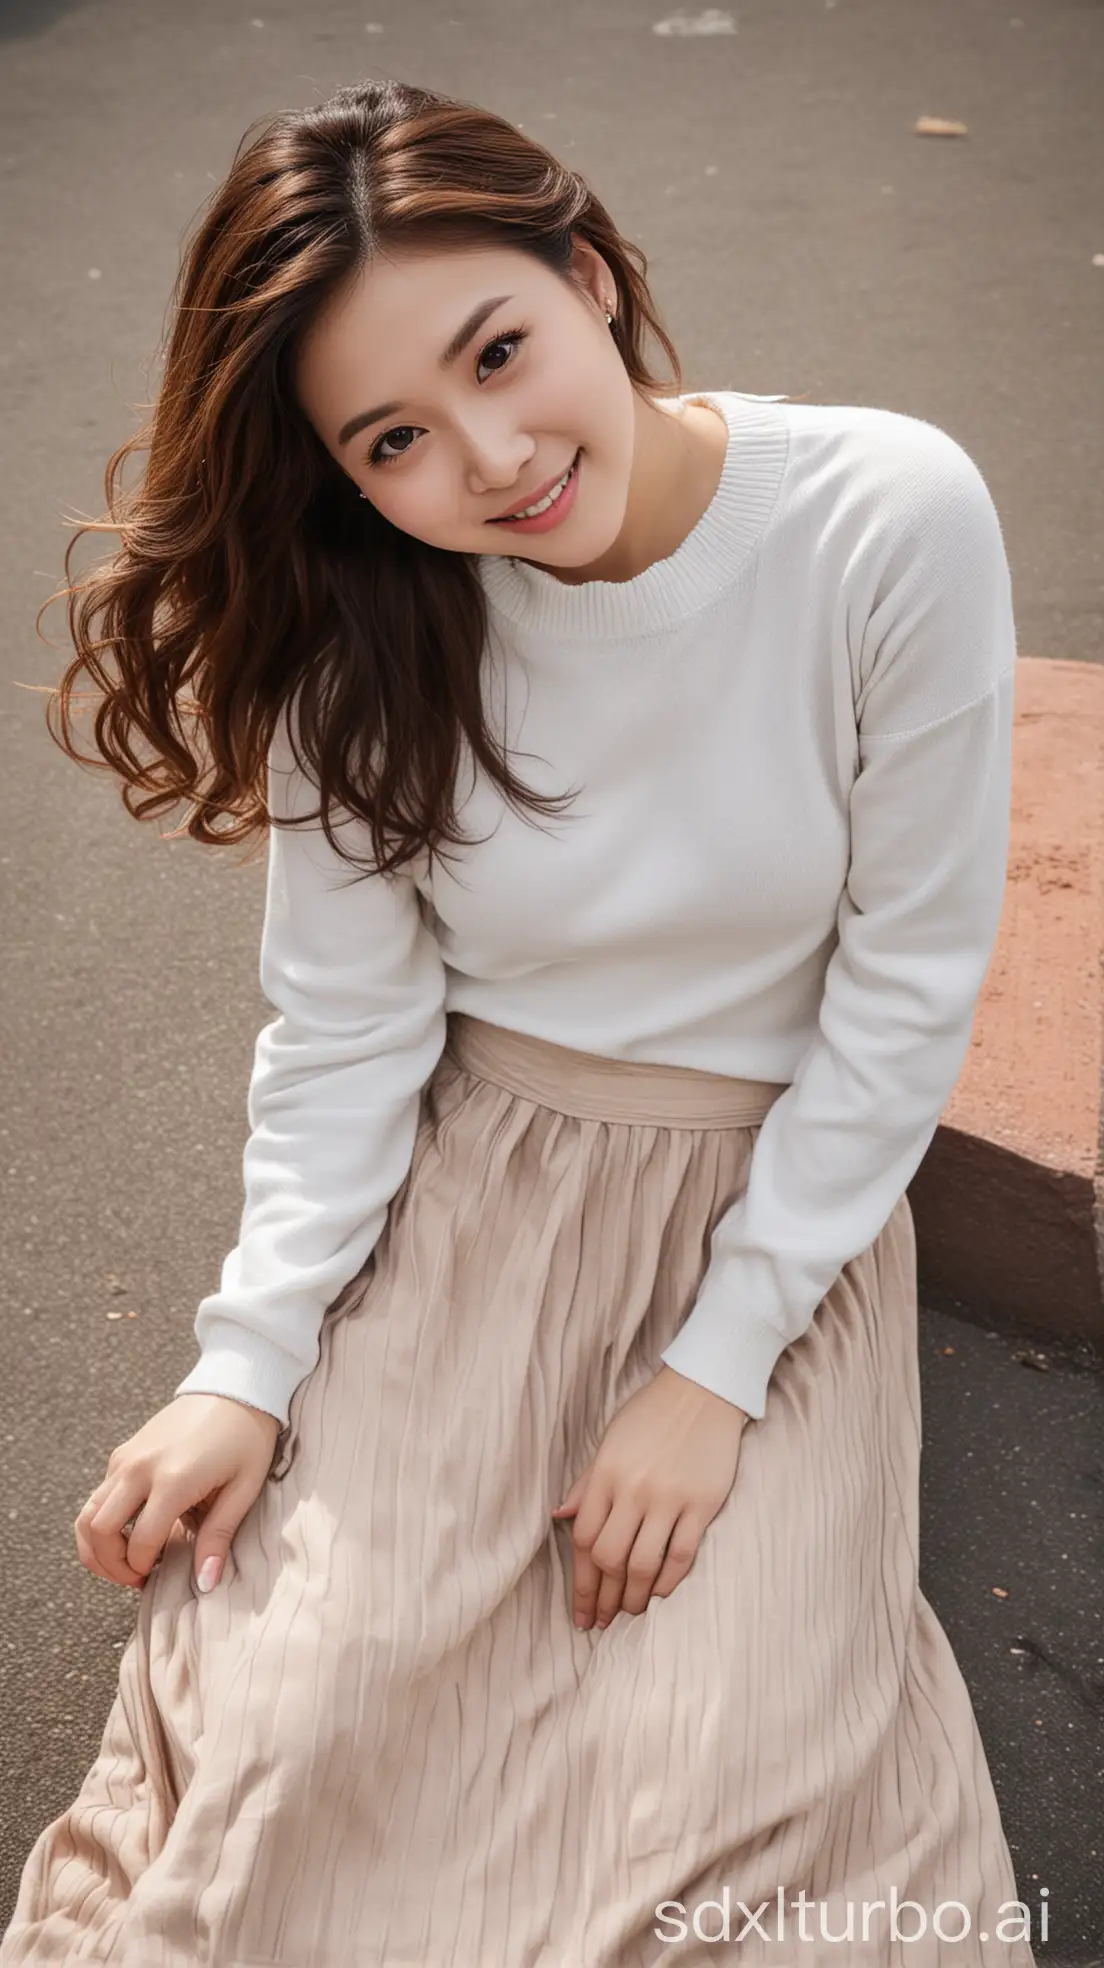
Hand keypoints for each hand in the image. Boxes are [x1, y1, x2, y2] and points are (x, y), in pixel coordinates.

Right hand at [73, 1393, 279, 1592]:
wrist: (236, 1388)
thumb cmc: (246, 1438)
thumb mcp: (243, 1489)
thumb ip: (219, 1537)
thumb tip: (206, 1583)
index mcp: (172, 1479)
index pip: (140, 1543)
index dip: (143, 1569)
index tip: (158, 1576)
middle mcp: (140, 1468)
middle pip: (99, 1531)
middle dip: (111, 1565)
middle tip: (136, 1577)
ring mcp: (127, 1458)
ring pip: (87, 1514)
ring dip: (97, 1546)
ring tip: (125, 1562)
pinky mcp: (124, 1452)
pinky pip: (98, 1495)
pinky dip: (101, 1522)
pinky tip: (130, 1532)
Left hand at [551, 1365, 748, 1631]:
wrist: (703, 1390)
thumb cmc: (651, 1415)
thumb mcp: (610, 1441)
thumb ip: (586, 1483)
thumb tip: (559, 1518)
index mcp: (606, 1474)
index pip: (583, 1539)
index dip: (580, 1582)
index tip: (581, 1610)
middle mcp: (633, 1489)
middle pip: (609, 1557)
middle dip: (603, 1598)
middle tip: (603, 1621)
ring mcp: (669, 1498)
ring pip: (643, 1564)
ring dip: (634, 1598)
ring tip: (630, 1613)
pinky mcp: (702, 1504)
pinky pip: (681, 1556)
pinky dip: (668, 1582)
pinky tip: (660, 1594)